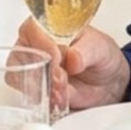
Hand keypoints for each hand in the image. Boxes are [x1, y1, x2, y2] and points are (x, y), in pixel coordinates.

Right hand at [15, 19, 130, 113]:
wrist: (108, 81)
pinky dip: (46, 102)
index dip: (42, 43)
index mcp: (47, 27)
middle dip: (42, 72)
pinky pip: (32, 98)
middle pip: (22, 56)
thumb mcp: (99, 47)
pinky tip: (62, 101)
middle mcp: (35, 47)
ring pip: (23, 79)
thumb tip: (73, 57)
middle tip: (62, 81)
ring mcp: (33, 70)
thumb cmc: (100, 55)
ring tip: (64, 95)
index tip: (58, 58)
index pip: (32, 29)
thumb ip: (86, 51)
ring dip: (43, 89)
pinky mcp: (37, 90)